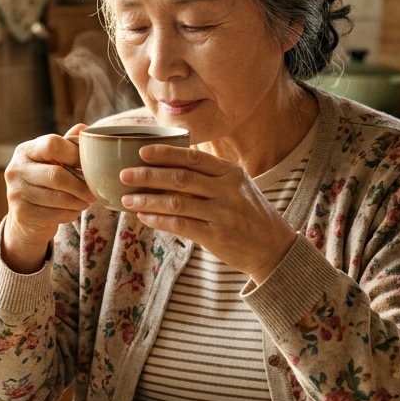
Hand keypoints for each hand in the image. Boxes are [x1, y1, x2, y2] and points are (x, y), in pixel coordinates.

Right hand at [1, 126, 95, 271]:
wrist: (27, 218)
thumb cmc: (46, 184)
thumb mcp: (53, 161)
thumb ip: (67, 145)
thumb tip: (84, 128)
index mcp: (25, 150)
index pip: (52, 144)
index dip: (75, 154)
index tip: (89, 166)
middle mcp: (15, 169)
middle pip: (56, 175)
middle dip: (80, 186)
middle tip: (93, 193)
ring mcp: (15, 192)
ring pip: (58, 197)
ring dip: (78, 202)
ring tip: (85, 202)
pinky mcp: (21, 214)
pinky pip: (55, 215)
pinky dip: (70, 214)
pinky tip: (71, 212)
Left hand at [118, 145, 296, 282]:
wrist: (274, 248)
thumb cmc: (250, 215)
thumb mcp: (239, 187)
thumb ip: (212, 176)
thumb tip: (172, 165)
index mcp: (231, 173)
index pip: (193, 159)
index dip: (165, 154)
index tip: (142, 152)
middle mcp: (227, 190)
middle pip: (180, 178)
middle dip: (148, 175)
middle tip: (125, 174)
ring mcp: (222, 213)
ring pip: (176, 202)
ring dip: (148, 201)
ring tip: (127, 199)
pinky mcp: (216, 236)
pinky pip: (181, 225)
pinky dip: (159, 221)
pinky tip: (144, 218)